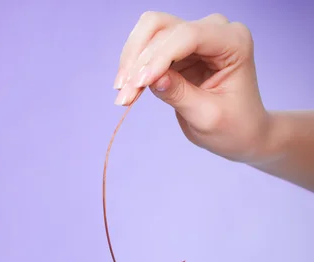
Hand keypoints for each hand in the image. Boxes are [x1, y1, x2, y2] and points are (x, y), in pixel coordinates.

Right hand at [114, 12, 270, 163]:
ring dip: (131, 61)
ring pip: (149, 32)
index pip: (188, 36)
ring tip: (123, 93)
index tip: (138, 84)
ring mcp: (194, 37)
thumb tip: (150, 79)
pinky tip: (128, 89)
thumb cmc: (234, 126)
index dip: (159, 57)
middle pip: (163, 27)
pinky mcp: (177, 50)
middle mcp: (214, 30)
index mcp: (233, 42)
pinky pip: (147, 49)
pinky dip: (133, 68)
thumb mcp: (207, 116)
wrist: (241, 132)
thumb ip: (180, 94)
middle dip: (139, 60)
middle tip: (124, 93)